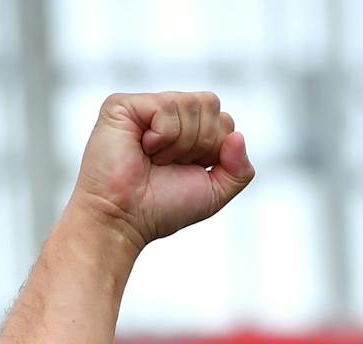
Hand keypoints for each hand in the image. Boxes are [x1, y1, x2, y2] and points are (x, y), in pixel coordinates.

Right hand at [66, 91, 253, 256]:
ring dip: (179, 143)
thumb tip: (238, 136)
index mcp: (188, 130)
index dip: (214, 151)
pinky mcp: (123, 105)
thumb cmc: (162, 209)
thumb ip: (240, 170)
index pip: (224, 121)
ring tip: (154, 159)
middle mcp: (168, 114)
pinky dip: (163, 136)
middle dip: (200, 144)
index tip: (187, 170)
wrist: (124, 220)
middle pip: (211, 105)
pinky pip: (167, 106)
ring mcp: (145, 107)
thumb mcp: (215, 193)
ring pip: (191, 103)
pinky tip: (143, 149)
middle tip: (169, 165)